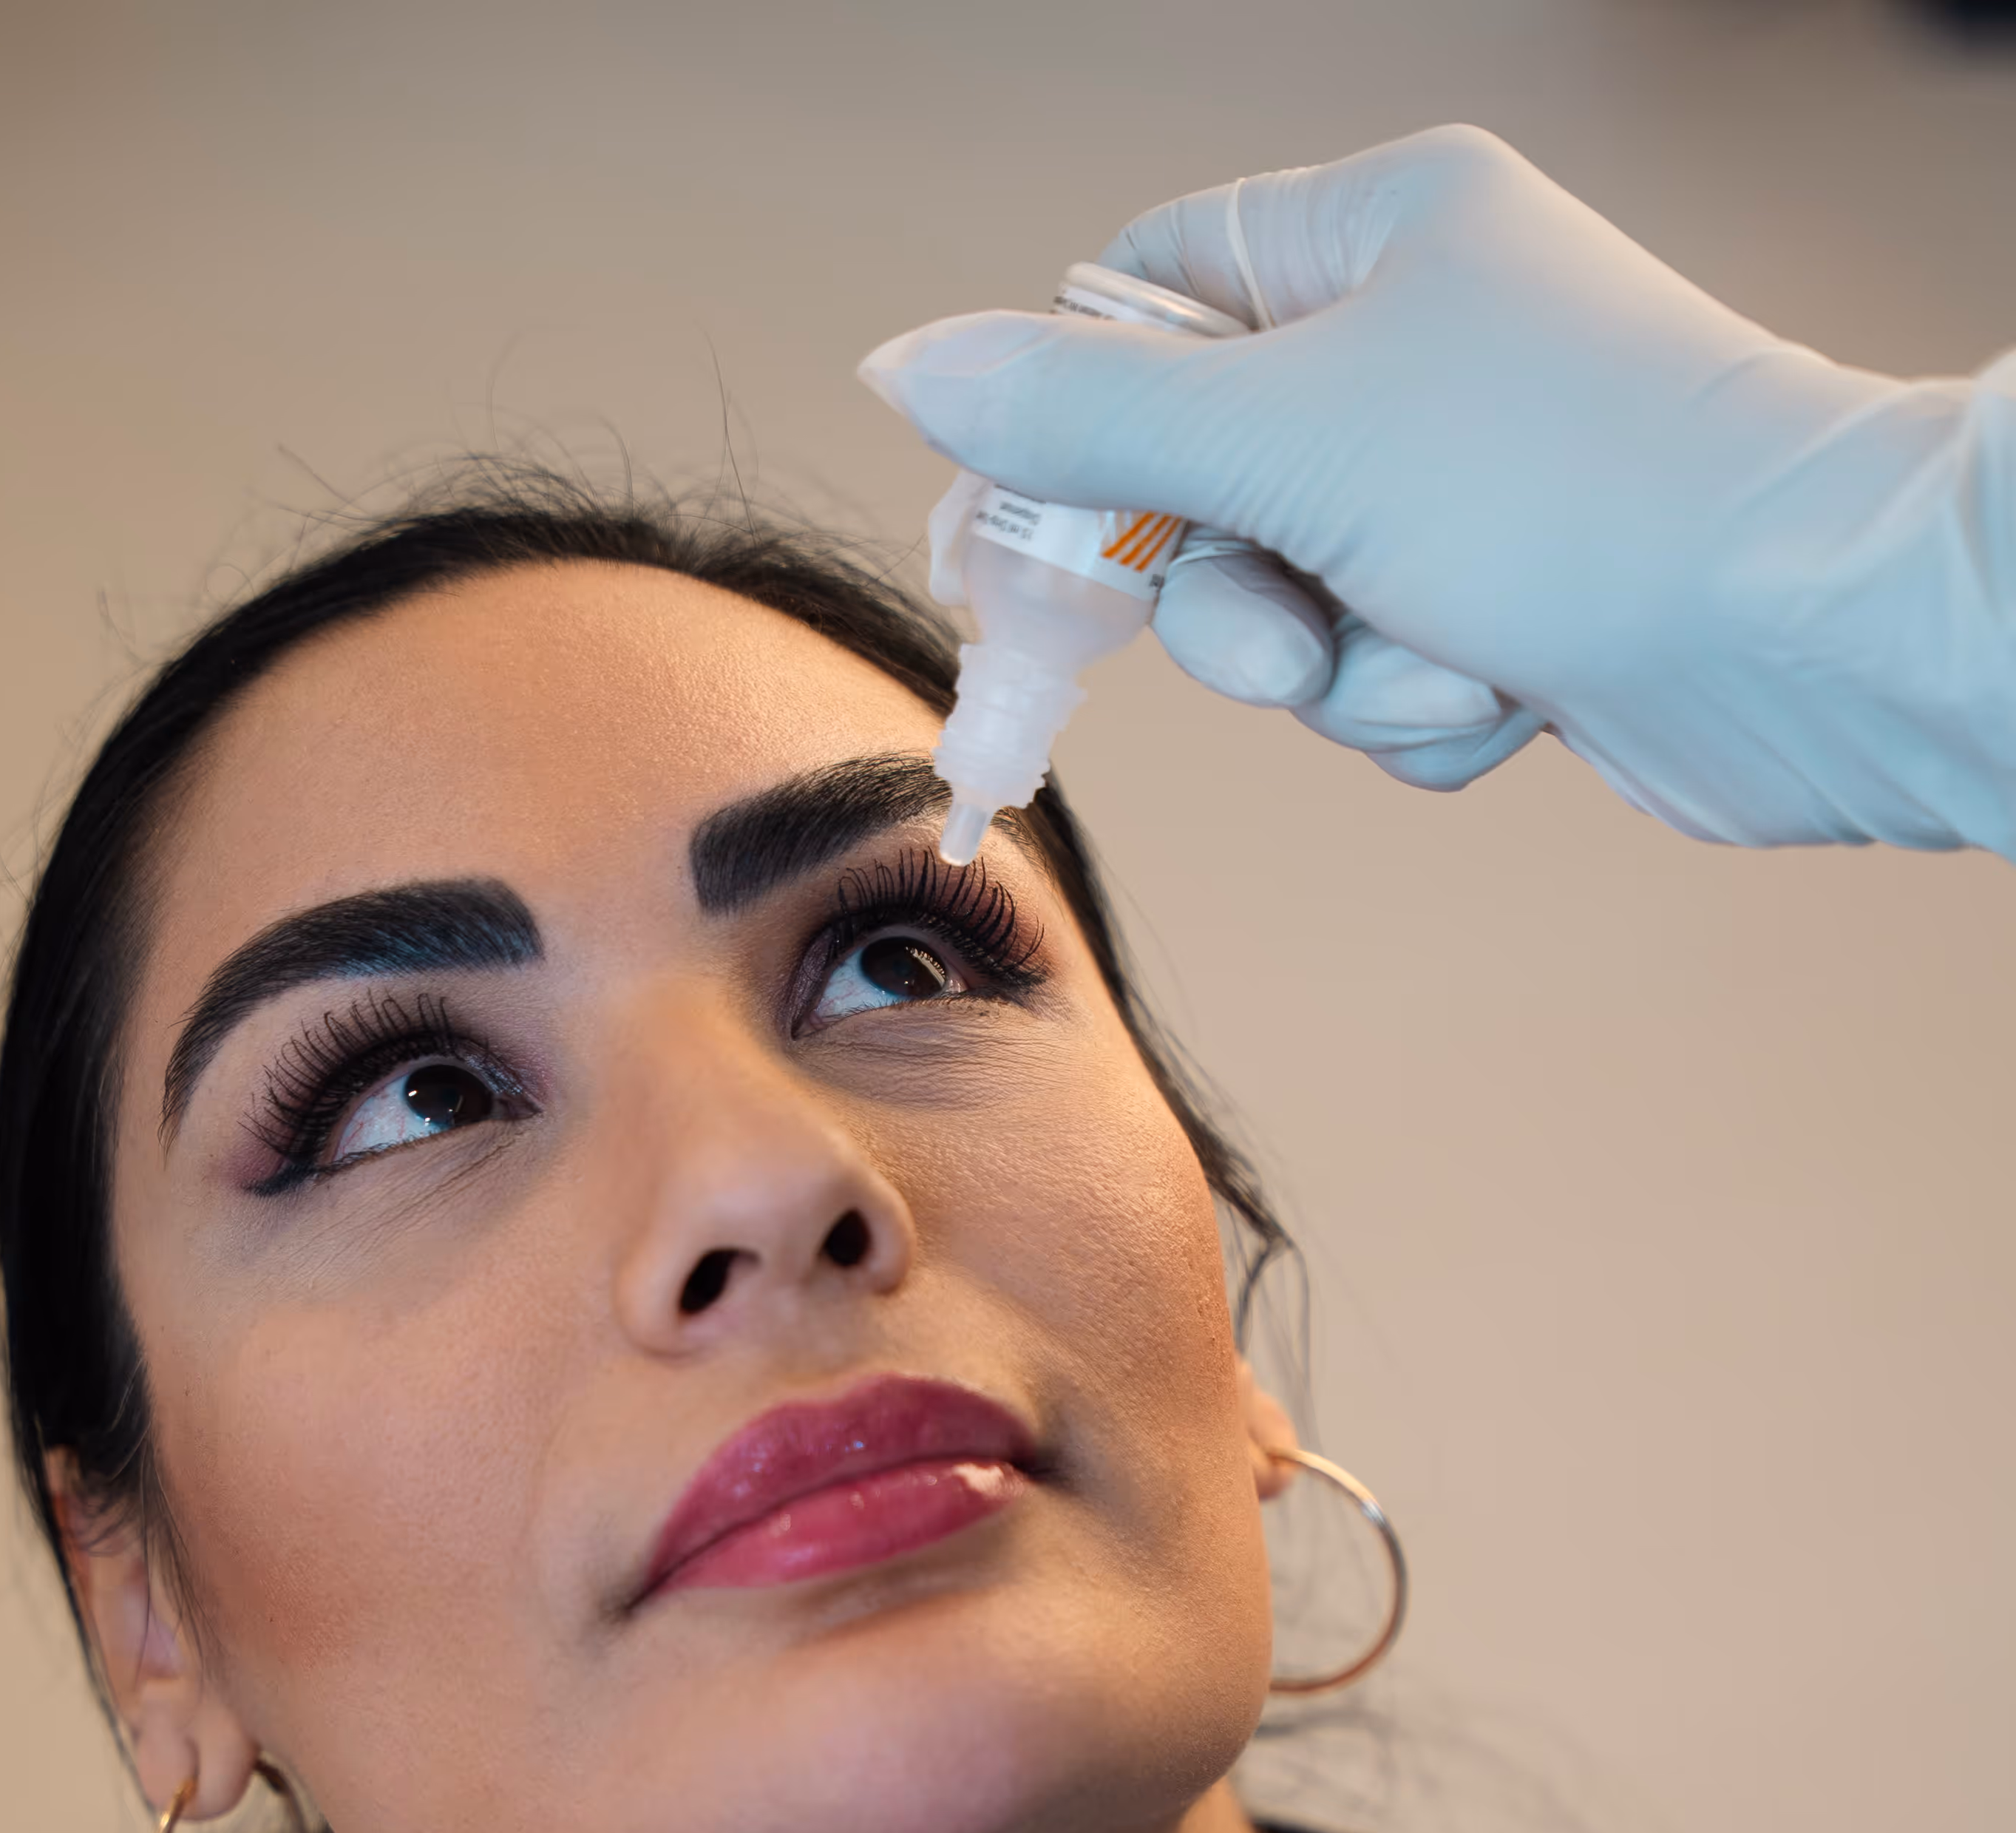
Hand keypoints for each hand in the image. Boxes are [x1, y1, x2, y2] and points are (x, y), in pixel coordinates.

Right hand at [860, 127, 2015, 854]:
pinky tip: (1514, 696)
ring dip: (1347, 675)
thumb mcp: (1286, 435)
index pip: (1142, 304)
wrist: (1805, 634)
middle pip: (1197, 493)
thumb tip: (905, 367)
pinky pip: (1383, 691)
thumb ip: (1084, 421)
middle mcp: (1416, 347)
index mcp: (1370, 235)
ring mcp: (1464, 488)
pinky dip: (1425, 718)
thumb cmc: (1574, 485)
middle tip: (1294, 624)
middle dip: (1238, 601)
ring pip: (1291, 616)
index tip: (1008, 545)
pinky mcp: (1511, 614)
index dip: (1068, 432)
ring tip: (1450, 654)